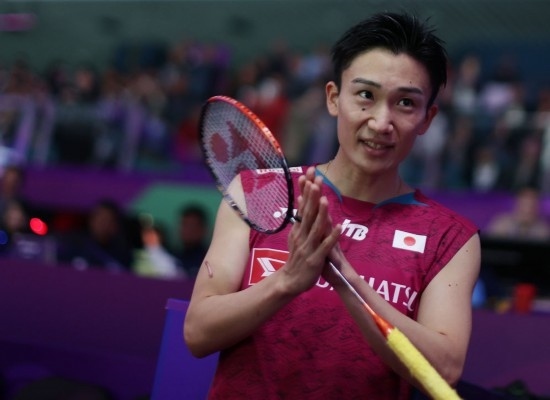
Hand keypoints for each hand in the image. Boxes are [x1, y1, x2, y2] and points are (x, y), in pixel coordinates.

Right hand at [282, 167, 340, 294]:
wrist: (290, 281)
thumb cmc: (297, 258)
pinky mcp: (315, 259)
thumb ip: (300, 219)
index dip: (307, 190)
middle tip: (316, 180)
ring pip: (316, 228)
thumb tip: (300, 200)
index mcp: (298, 230)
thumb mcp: (296, 236)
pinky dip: (333, 236)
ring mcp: (308, 247)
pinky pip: (325, 246)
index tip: (310, 174)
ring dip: (321, 214)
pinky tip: (341, 227)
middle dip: (313, 196)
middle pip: (308, 213)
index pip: (303, 206)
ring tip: (324, 200)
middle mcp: (302, 235)